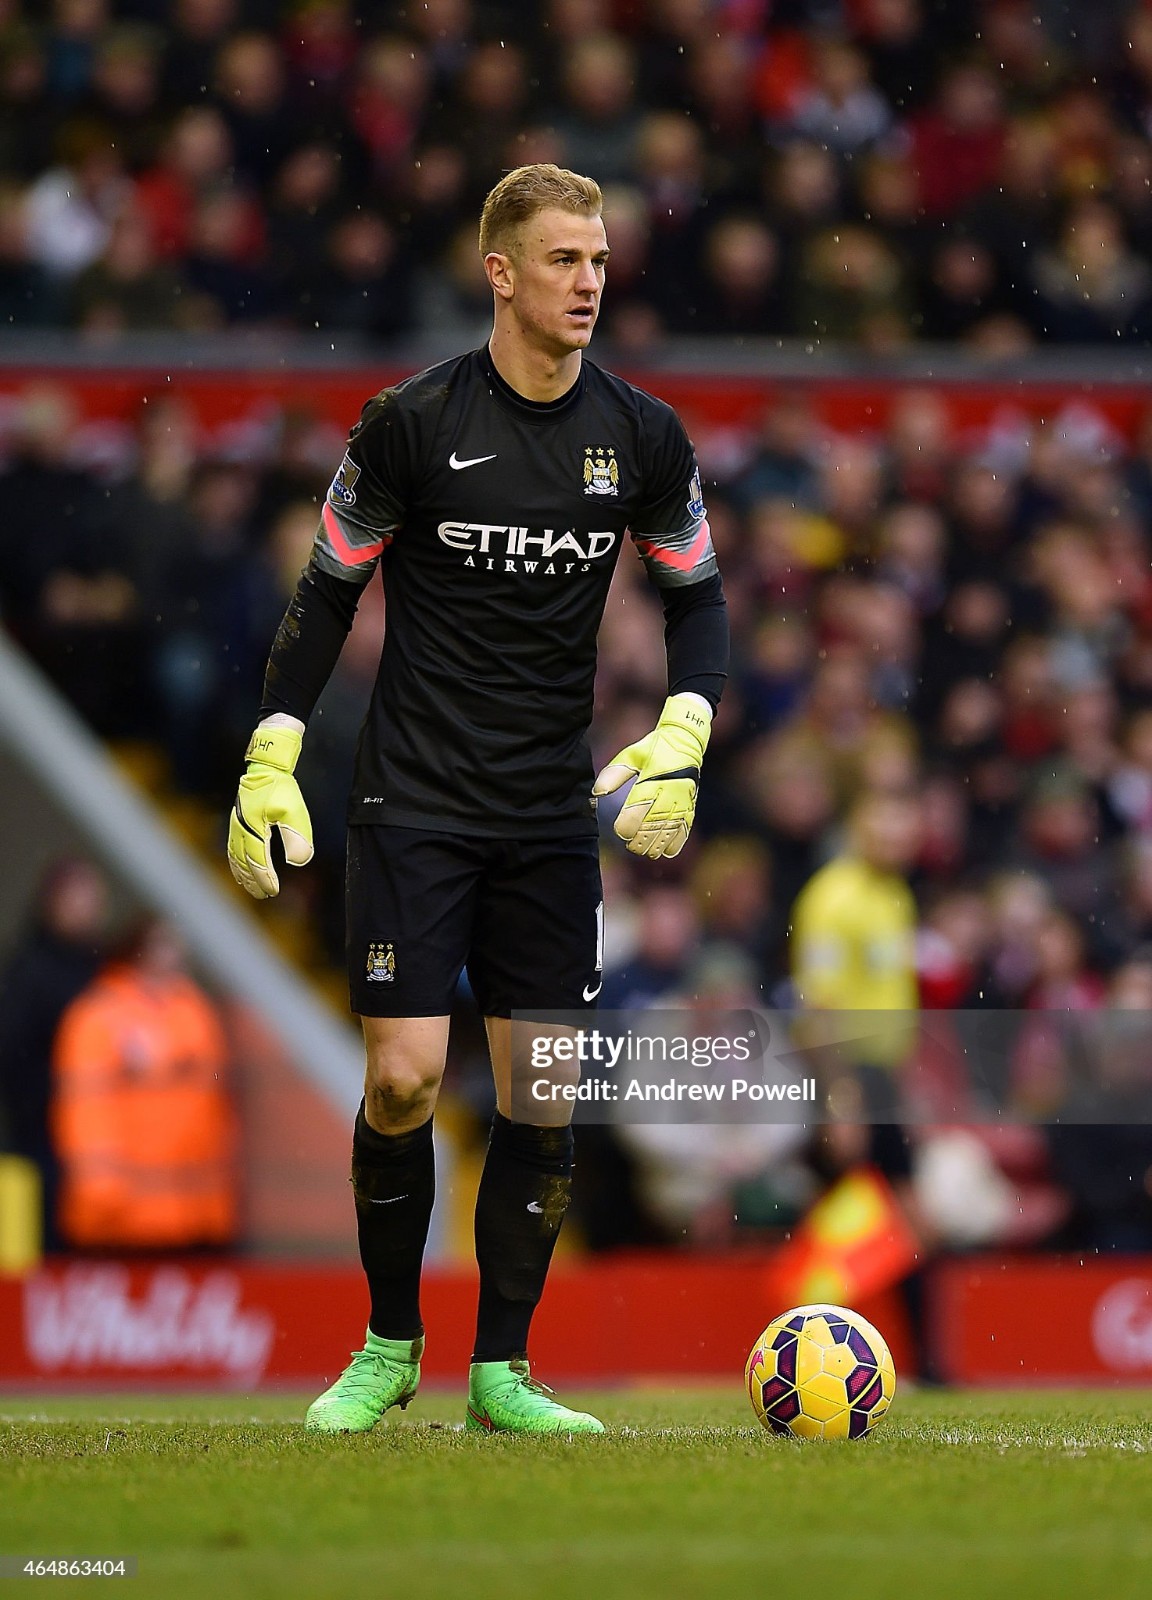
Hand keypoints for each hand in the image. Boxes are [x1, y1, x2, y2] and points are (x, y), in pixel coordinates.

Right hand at [227, 725, 313, 898]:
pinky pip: (232, 848)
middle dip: (253, 881)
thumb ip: (297, 836)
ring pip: (235, 857)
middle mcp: (241, 830)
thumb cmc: (281, 788)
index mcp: (254, 829)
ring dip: (242, 874)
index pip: (259, 861)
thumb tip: (299, 860)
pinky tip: (240, 868)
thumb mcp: (295, 811)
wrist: (265, 766)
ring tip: (250, 887)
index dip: (265, 879)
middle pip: (244, 863)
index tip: (273, 891)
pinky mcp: (237, 821)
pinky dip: (235, 862)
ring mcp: (236, 825)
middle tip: (264, 895)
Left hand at [593, 693, 710, 858]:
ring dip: (656, 845)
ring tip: (645, 851)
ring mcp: (682, 801)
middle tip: (630, 845)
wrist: (685, 741)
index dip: (627, 825)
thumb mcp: (630, 756)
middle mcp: (668, 793)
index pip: (637, 810)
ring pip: (668, 831)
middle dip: (640, 840)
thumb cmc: (652, 749)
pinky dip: (676, 843)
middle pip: (652, 825)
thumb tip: (597, 792)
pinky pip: (685, 829)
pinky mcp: (690, 806)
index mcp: (651, 780)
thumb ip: (614, 775)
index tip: (620, 830)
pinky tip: (665, 851)